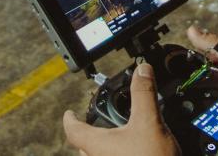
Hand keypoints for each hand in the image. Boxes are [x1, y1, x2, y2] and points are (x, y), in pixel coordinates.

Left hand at [64, 63, 179, 155]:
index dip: (69, 119)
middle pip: (84, 147)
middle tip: (95, 124)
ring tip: (117, 138)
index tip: (68, 112)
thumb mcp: (149, 122)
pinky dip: (118, 155)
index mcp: (97, 146)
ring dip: (104, 148)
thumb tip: (142, 70)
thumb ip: (144, 94)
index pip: (73, 131)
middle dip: (89, 135)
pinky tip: (134, 153)